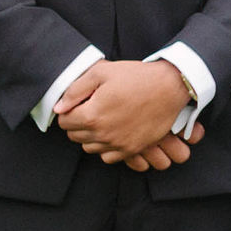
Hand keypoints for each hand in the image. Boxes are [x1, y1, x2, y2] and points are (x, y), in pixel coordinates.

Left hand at [56, 59, 195, 166]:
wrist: (171, 86)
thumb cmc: (137, 76)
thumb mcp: (102, 73)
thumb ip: (75, 90)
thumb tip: (59, 108)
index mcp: (92, 115)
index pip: (64, 122)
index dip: (69, 110)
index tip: (80, 103)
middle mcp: (103, 134)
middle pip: (75, 136)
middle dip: (78, 123)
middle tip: (91, 109)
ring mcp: (119, 144)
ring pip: (90, 148)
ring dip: (91, 136)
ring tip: (102, 120)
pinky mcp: (133, 148)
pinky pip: (108, 157)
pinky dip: (106, 148)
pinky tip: (113, 133)